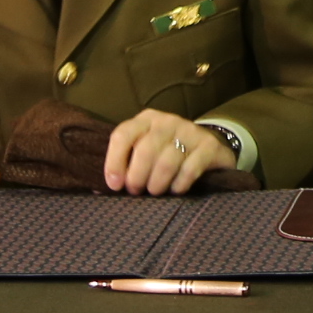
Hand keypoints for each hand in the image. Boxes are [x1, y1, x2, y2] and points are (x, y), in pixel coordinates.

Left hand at [104, 108, 235, 195]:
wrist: (210, 144)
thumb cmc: (167, 151)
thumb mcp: (145, 150)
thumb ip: (126, 164)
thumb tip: (101, 190)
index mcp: (145, 120)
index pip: (123, 135)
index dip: (114, 162)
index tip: (114, 185)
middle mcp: (167, 121)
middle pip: (145, 150)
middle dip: (137, 177)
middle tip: (136, 191)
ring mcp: (190, 131)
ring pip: (167, 161)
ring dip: (157, 183)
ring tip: (156, 192)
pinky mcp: (209, 146)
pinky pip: (190, 169)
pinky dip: (179, 184)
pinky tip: (176, 190)